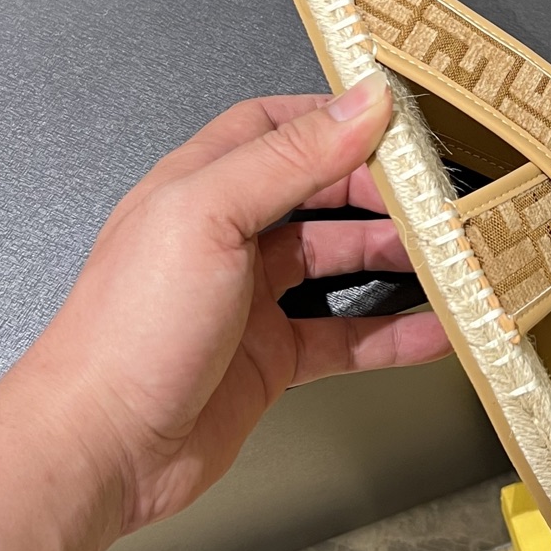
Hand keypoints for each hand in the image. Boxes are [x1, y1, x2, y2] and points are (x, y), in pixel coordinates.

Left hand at [18, 75, 449, 536]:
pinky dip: (393, 335)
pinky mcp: (269, 360)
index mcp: (200, 185)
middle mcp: (225, 236)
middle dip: (381, 190)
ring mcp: (249, 300)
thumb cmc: (127, 330)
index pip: (276, 126)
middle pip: (320, 192)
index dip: (335, 116)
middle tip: (438, 195)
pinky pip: (345, 337)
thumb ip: (289, 157)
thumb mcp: (210, 215)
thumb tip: (359, 104)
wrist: (100, 447)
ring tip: (450, 256)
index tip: (397, 118)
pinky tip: (434, 332)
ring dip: (395, 259)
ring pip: (339, 262)